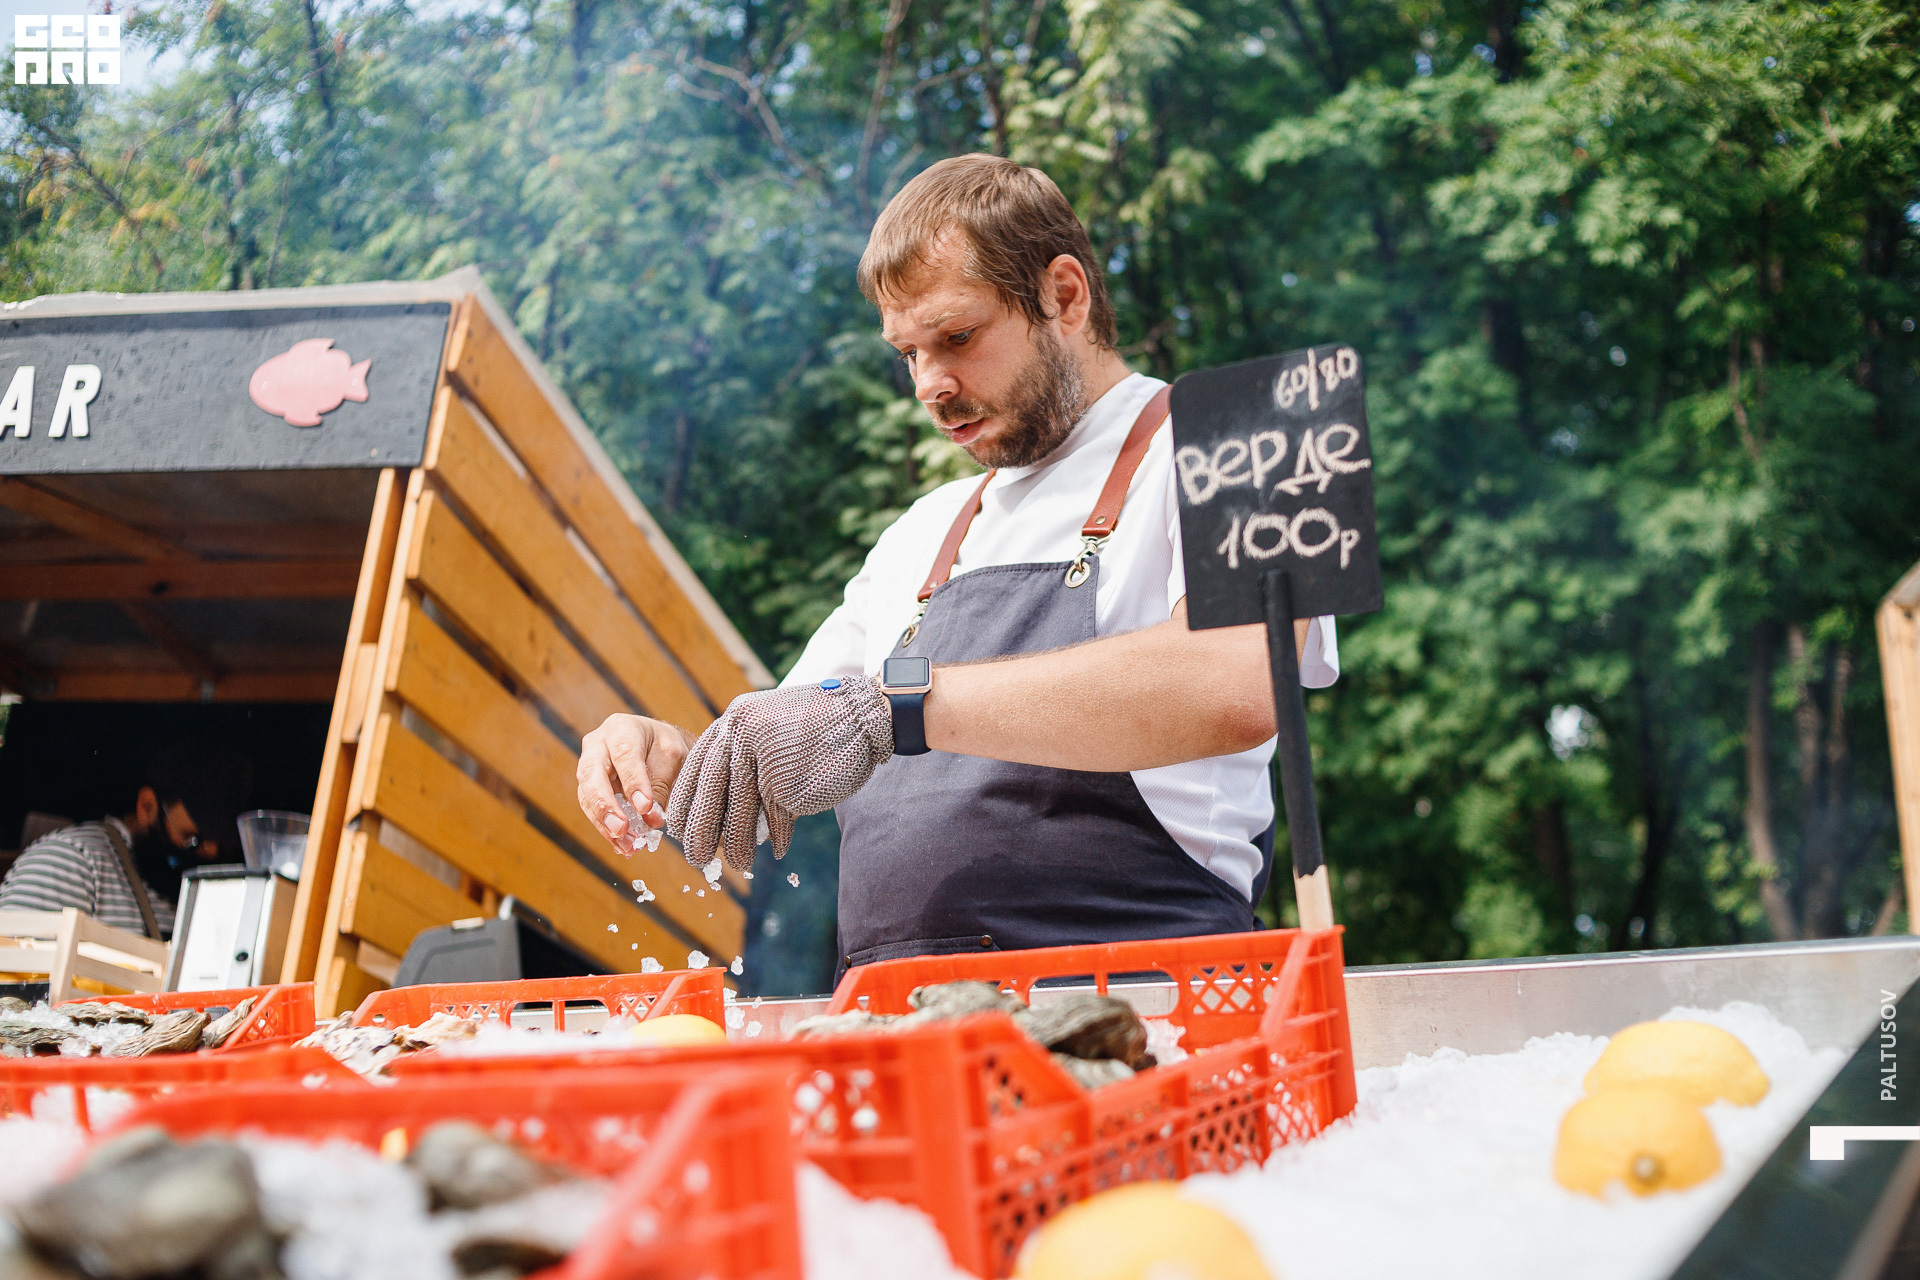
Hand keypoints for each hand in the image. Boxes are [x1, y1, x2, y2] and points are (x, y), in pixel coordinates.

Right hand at [577, 714, 693, 852]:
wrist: (658, 748)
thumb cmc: (665, 749)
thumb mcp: (672, 758)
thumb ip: (659, 785)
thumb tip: (651, 820)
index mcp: (622, 729)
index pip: (624, 754)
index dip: (633, 782)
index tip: (646, 807)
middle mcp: (597, 745)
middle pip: (592, 774)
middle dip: (606, 805)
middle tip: (622, 829)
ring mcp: (588, 766)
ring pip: (587, 796)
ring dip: (605, 824)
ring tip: (627, 845)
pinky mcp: (588, 788)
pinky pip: (592, 810)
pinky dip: (606, 830)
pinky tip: (622, 845)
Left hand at [668, 676, 893, 870]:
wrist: (861, 714)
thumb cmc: (816, 725)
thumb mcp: (769, 730)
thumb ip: (743, 756)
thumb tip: (719, 808)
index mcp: (733, 720)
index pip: (696, 767)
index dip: (686, 802)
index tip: (679, 828)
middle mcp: (741, 733)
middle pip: (711, 791)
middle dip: (702, 829)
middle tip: (696, 858)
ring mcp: (763, 755)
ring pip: (741, 809)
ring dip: (738, 842)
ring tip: (738, 864)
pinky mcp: (785, 777)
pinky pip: (775, 816)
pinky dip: (777, 836)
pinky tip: (777, 849)